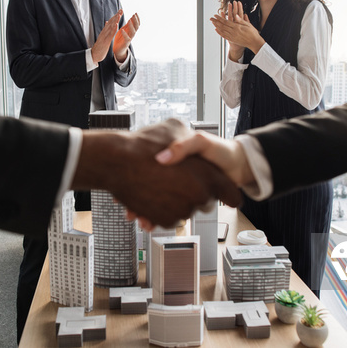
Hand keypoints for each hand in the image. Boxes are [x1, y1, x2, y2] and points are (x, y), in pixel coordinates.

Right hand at [72, 119, 241, 228]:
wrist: (114, 162)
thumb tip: (193, 153)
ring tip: (158, 186)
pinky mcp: (162, 220)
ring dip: (175, 202)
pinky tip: (149, 196)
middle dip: (195, 193)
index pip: (232, 195)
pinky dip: (159, 211)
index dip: (229, 193)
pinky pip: (167, 218)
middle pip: (205, 203)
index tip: (228, 196)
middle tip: (180, 180)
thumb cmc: (144, 143)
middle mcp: (197, 197)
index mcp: (208, 176)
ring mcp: (180, 211)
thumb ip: (188, 140)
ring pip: (184, 211)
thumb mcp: (174, 128)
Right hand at [92, 10, 122, 62]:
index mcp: (104, 32)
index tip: (120, 11)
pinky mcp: (105, 41)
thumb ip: (105, 30)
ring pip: (110, 27)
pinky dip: (113, 29)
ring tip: (119, 15)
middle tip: (121, 10)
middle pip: (110, 22)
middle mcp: (104, 32)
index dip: (115, 16)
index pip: (110, 22)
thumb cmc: (99, 47)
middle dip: (116, 16)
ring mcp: (104, 36)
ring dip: (115, 21)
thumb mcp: (103, 37)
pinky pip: (109, 35)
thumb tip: (107, 22)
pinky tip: (116, 25)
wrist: (94, 55)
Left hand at [113, 13, 139, 61]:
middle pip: (136, 27)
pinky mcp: (126, 43)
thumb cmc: (120, 39)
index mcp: (131, 30)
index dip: (137, 19)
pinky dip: (125, 34)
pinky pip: (127, 38)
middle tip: (134, 15)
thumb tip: (131, 18)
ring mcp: (129, 38)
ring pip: (133, 32)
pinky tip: (122, 30)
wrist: (118, 49)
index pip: (136, 24)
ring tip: (129, 20)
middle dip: (135, 20)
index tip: (135, 13)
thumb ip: (127, 25)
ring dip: (131, 26)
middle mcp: (132, 34)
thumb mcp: (124, 30)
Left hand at [211, 1, 263, 54]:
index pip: (226, 22)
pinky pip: (224, 36)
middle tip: (211, 18)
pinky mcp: (233, 40)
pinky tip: (217, 30)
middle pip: (222, 26)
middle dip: (216, 21)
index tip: (216, 15)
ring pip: (222, 31)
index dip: (220, 18)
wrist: (254, 43)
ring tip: (213, 22)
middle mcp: (233, 32)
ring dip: (217, 26)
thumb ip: (241, 20)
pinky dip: (220, 33)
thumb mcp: (248, 25)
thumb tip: (236, 15)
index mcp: (237, 27)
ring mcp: (232, 37)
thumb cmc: (253, 33)